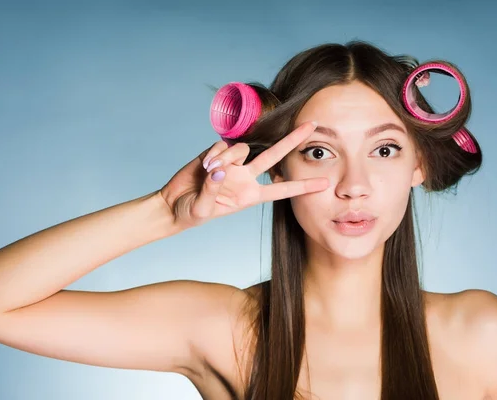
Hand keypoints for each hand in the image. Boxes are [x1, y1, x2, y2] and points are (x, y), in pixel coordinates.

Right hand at [159, 121, 328, 227]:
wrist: (172, 204)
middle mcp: (245, 177)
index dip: (302, 186)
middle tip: (312, 124)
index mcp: (249, 196)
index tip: (324, 184)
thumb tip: (219, 171)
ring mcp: (231, 164)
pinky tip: (204, 166)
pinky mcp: (215, 153)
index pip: (281, 190)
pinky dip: (214, 154)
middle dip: (293, 140)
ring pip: (242, 149)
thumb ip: (212, 190)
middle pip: (274, 156)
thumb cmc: (190, 213)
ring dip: (227, 159)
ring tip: (209, 172)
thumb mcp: (202, 209)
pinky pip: (222, 146)